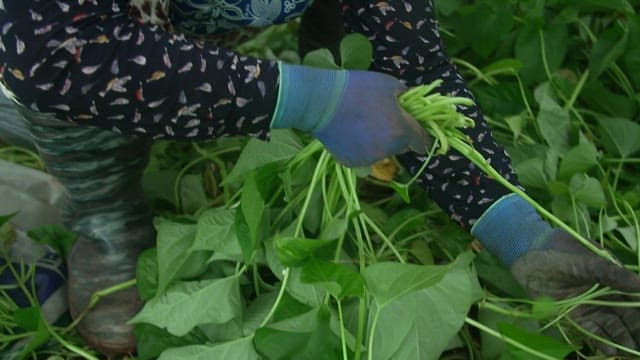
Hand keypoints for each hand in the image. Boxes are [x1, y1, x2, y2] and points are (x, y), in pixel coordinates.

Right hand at [270, 63, 430, 166]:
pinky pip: (364, 156)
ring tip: (363, 125)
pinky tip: (351, 133)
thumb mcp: (387, 83)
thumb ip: (404, 95)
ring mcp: (369, 159)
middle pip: (401, 146)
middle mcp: (388, 149)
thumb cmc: (356, 89)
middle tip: (383, 119)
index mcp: (401, 131)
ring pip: (382, 151)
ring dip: (379, 142)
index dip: (424, 138)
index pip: (423, 143)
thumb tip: (408, 101)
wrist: (320, 102)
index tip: (421, 134)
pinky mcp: (352, 163)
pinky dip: (361, 148)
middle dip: (397, 135)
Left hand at [511, 230, 639, 355]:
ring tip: (633, 353)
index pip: (634, 295)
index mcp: (613, 276)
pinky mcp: (575, 315)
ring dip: (623, 339)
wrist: (528, 255)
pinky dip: (603, 341)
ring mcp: (591, 305)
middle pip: (627, 315)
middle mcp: (606, 293)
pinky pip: (593, 330)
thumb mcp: (586, 261)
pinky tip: (613, 352)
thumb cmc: (558, 252)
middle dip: (637, 330)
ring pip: (613, 325)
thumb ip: (611, 273)